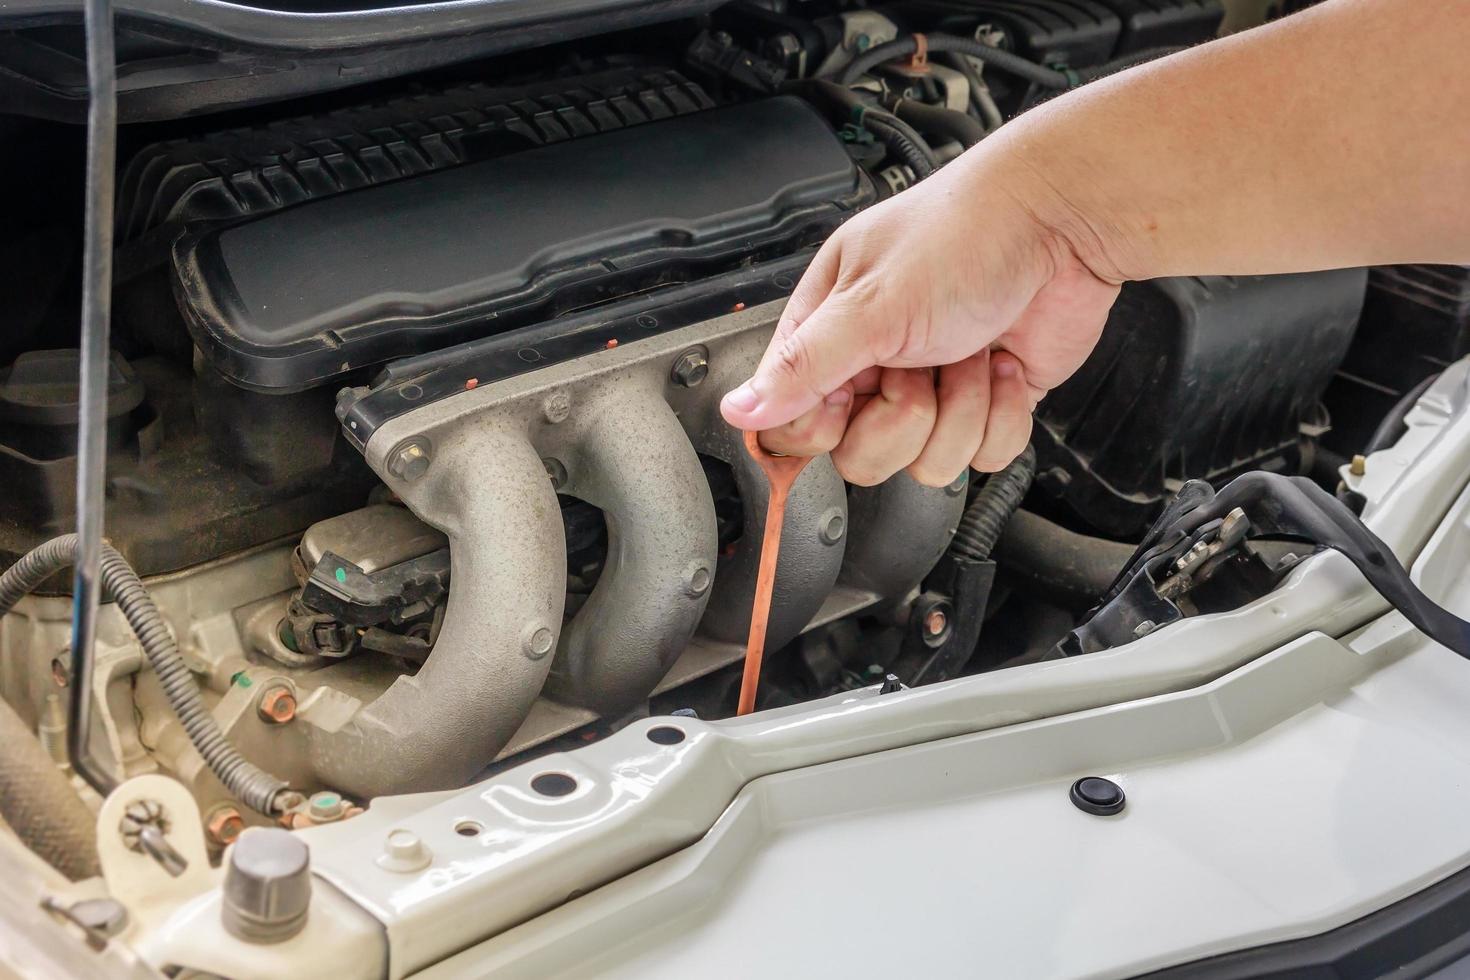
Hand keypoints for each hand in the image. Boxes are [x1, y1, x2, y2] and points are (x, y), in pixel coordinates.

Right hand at [719, 146, 1120, 485]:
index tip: (847, 396)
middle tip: (919, 363)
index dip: (818, 427)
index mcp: (829, 330)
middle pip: (860, 456)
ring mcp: (933, 387)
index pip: (792, 420)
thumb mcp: (870, 305)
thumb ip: (802, 368)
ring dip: (960, 409)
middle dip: (903, 417)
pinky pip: (983, 457)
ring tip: (970, 350)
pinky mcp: (986, 404)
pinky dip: (1001, 414)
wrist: (1063, 221)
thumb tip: (738, 408)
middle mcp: (876, 363)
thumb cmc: (966, 234)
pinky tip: (1002, 363)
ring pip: (926, 464)